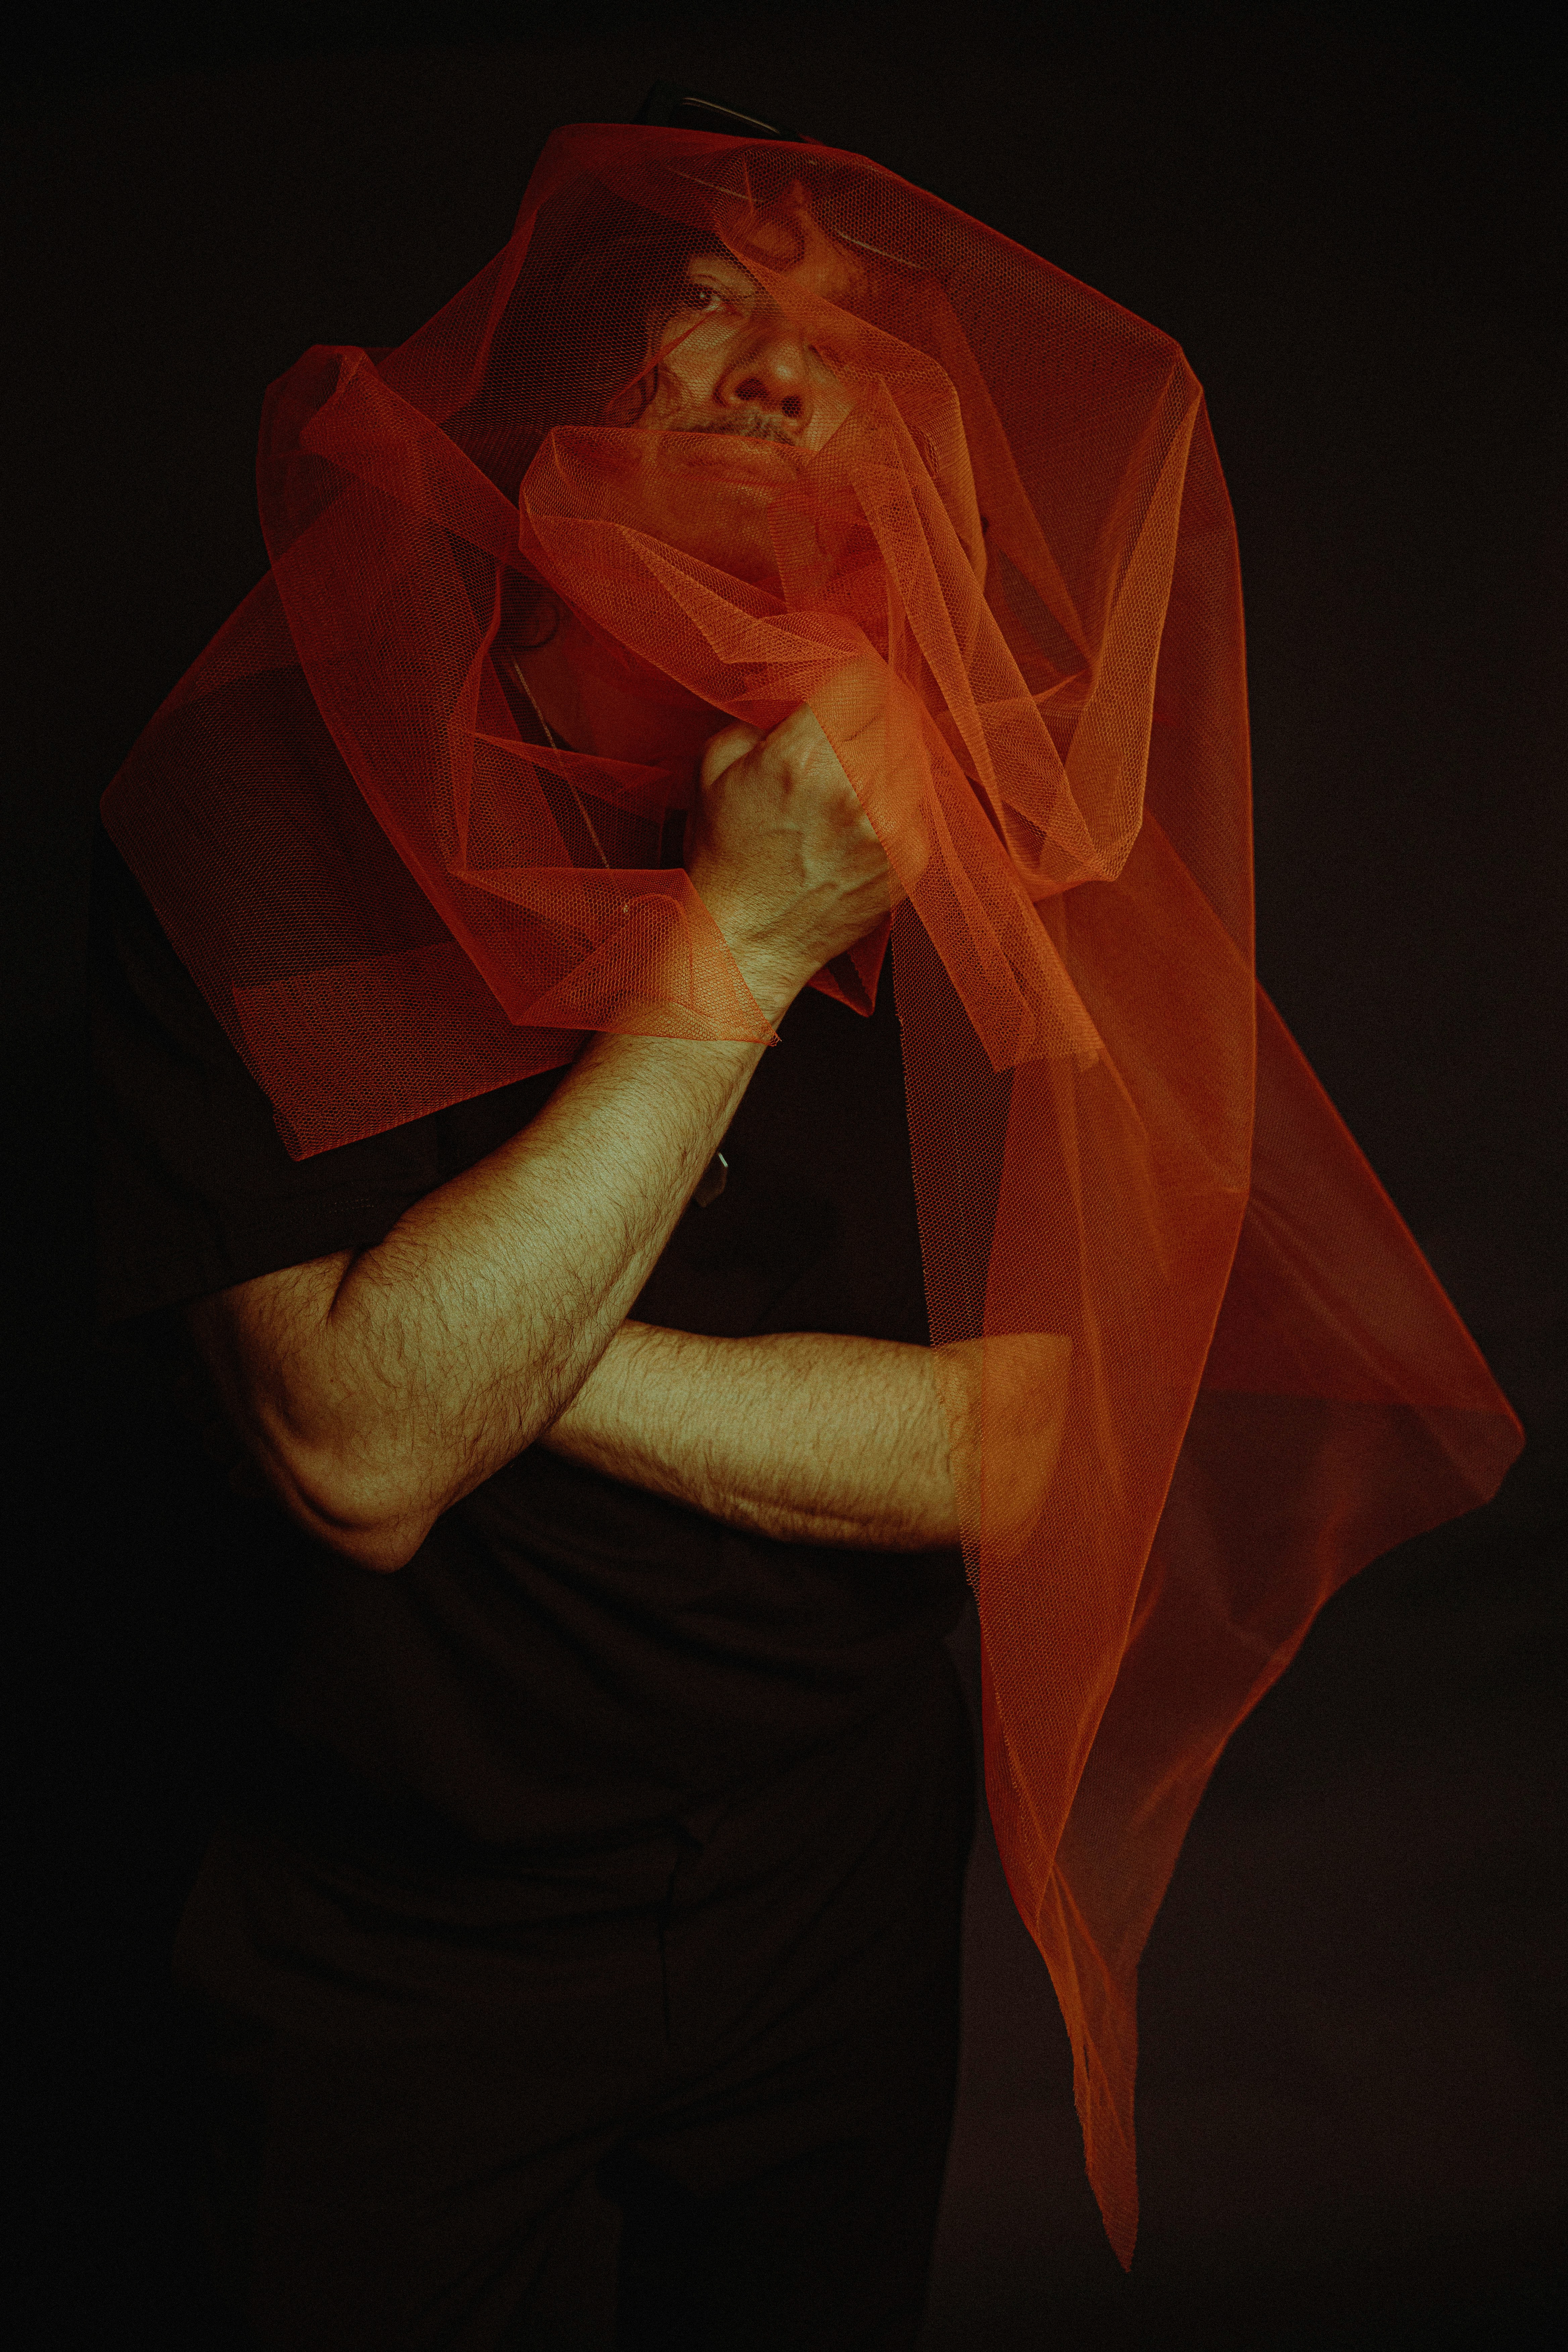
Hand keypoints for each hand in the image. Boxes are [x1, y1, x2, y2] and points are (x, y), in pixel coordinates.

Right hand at [684, 702, 908, 1017]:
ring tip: (860, 770)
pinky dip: (900, 798)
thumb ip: (757, 717)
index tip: (845, 685)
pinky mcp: (911, 860)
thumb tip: (796, 693)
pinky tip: (869, 811)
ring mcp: (890, 826)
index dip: (853, 674)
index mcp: (804, 754)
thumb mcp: (714, 768)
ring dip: (891, 752)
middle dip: (873, 711)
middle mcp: (855, 786)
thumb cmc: (725, 858)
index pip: (863, 676)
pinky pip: (922, 803)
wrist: (746, 942)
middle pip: (896, 710)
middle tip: (854, 723)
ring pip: (914, 754)